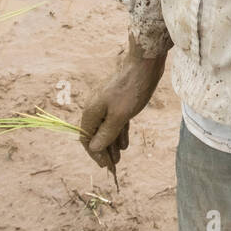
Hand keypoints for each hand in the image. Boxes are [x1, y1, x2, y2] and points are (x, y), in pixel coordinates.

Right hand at [79, 32, 167, 178]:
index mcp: (91, 112)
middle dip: (103, 151)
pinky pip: (115, 121)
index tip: (105, 166)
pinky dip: (119, 133)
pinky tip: (124, 145)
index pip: (86, 139)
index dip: (94, 154)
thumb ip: (106, 133)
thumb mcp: (119, 116)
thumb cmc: (131, 90)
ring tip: (119, 159)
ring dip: (112, 144)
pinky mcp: (119, 101)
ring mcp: (107, 104)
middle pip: (96, 135)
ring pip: (106, 128)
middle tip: (113, 167)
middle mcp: (96, 108)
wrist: (144, 64)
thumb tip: (94, 148)